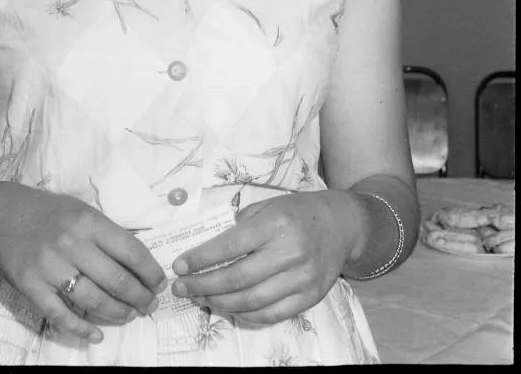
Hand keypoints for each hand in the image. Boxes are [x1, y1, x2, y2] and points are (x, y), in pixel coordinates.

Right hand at [0, 182, 166, 342]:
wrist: (2, 214)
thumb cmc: (49, 212)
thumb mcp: (82, 210)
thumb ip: (107, 233)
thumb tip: (139, 261)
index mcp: (88, 221)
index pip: (130, 250)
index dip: (150, 271)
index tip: (160, 284)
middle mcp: (71, 243)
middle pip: (115, 279)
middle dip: (139, 297)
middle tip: (150, 306)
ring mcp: (49, 266)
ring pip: (92, 299)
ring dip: (116, 312)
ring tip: (129, 315)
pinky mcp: (30, 285)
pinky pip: (59, 314)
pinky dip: (80, 328)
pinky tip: (96, 334)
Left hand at [170, 191, 360, 325]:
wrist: (341, 225)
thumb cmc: (297, 212)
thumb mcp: (268, 205)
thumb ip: (240, 225)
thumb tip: (206, 248)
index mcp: (275, 224)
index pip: (230, 245)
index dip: (201, 259)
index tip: (179, 265)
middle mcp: (290, 252)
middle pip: (237, 278)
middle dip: (203, 285)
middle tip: (181, 288)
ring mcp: (302, 278)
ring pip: (251, 301)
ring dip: (219, 303)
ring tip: (200, 298)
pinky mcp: (310, 298)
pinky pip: (270, 315)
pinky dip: (245, 315)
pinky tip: (228, 307)